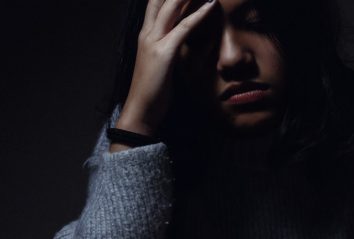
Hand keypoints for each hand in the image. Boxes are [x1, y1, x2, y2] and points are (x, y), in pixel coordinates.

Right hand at [113, 0, 216, 142]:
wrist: (141, 111)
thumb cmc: (153, 91)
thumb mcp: (164, 65)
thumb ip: (174, 49)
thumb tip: (198, 41)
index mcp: (146, 35)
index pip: (156, 4)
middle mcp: (147, 33)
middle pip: (162, 0)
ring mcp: (154, 42)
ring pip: (172, 7)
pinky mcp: (164, 53)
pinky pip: (183, 28)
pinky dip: (198, 14)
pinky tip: (211, 5)